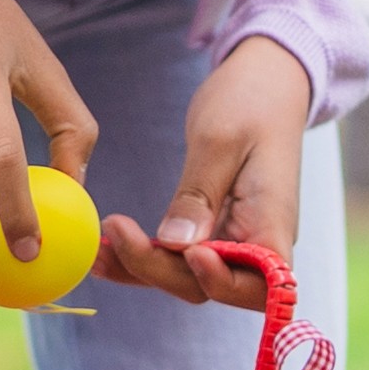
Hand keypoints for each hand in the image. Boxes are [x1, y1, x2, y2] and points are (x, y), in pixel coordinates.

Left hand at [99, 37, 311, 308]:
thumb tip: (176, 245)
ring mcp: (232, 240)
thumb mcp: (220, 139)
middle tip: (115, 234)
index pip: (256, 284)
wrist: (263, 83)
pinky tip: (105, 247)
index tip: (188, 252)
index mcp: (274, 223)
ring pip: (184, 277)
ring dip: (139, 268)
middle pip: (208, 286)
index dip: (219, 281)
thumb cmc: (251, 102)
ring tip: (94, 250)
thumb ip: (199, 195)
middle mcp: (257, 243)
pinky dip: (140, 255)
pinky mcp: (210, 230)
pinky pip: (175, 256)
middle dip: (158, 271)